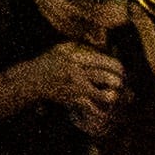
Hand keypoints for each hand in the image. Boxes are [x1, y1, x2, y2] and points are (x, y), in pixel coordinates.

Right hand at [15, 41, 131, 127]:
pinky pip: (92, 108)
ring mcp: (76, 88)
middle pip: (106, 77)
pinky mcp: (73, 100)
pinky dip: (100, 109)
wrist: (32, 80)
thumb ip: (79, 45)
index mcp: (76, 58)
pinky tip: (104, 109)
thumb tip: (97, 44)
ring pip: (103, 95)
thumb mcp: (61, 49)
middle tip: (122, 82)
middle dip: (118, 81)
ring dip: (112, 95)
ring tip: (115, 94)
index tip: (121, 69)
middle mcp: (77, 73)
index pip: (103, 61)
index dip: (116, 66)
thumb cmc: (47, 62)